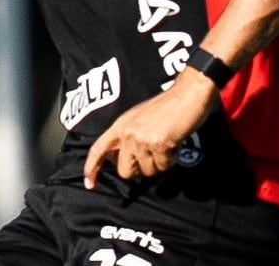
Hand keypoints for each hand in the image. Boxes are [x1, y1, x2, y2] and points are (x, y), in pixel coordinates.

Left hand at [83, 70, 217, 187]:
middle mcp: (127, 133)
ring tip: (166, 144)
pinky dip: (171, 160)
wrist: (188, 94)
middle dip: (140, 170)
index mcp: (120, 125)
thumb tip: (122, 160)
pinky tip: (174, 145)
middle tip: (153, 156)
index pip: (98, 149)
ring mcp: (141, 139)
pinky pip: (163, 167)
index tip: (89, 184)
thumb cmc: (167, 107)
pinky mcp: (159, 144)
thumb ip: (128, 137)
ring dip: (159, 164)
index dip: (92, 168)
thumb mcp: (138, 119)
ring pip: (147, 171)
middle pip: (125, 171)